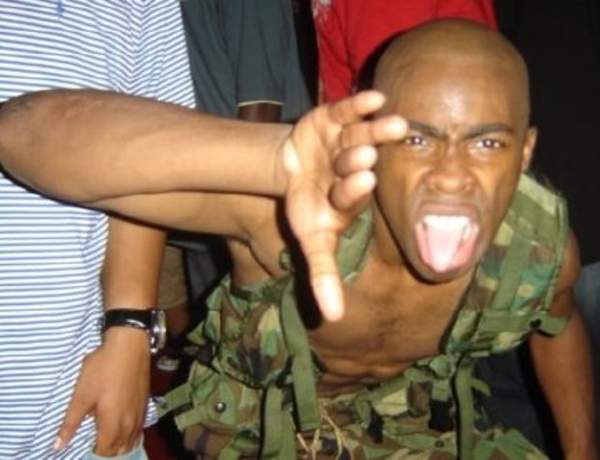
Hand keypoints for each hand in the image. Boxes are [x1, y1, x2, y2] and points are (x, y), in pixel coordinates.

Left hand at [54, 327, 150, 454]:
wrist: (129, 346)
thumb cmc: (102, 369)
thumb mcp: (81, 395)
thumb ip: (71, 423)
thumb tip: (58, 445)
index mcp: (112, 424)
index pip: (105, 452)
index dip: (94, 453)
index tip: (85, 447)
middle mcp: (129, 424)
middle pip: (121, 449)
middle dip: (108, 452)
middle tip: (95, 444)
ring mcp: (140, 413)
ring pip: (132, 440)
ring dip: (121, 445)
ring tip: (108, 440)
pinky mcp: (145, 403)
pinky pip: (139, 428)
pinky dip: (131, 434)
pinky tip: (124, 428)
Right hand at [281, 91, 406, 320]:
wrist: (293, 169)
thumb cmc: (306, 208)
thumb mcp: (312, 242)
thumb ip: (322, 275)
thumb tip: (334, 319)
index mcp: (352, 197)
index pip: (353, 194)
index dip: (355, 189)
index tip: (362, 182)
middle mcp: (356, 168)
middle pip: (359, 162)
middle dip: (361, 158)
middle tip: (366, 156)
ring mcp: (348, 142)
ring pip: (361, 135)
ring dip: (374, 130)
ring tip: (393, 122)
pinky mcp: (336, 118)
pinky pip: (350, 109)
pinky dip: (360, 103)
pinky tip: (376, 96)